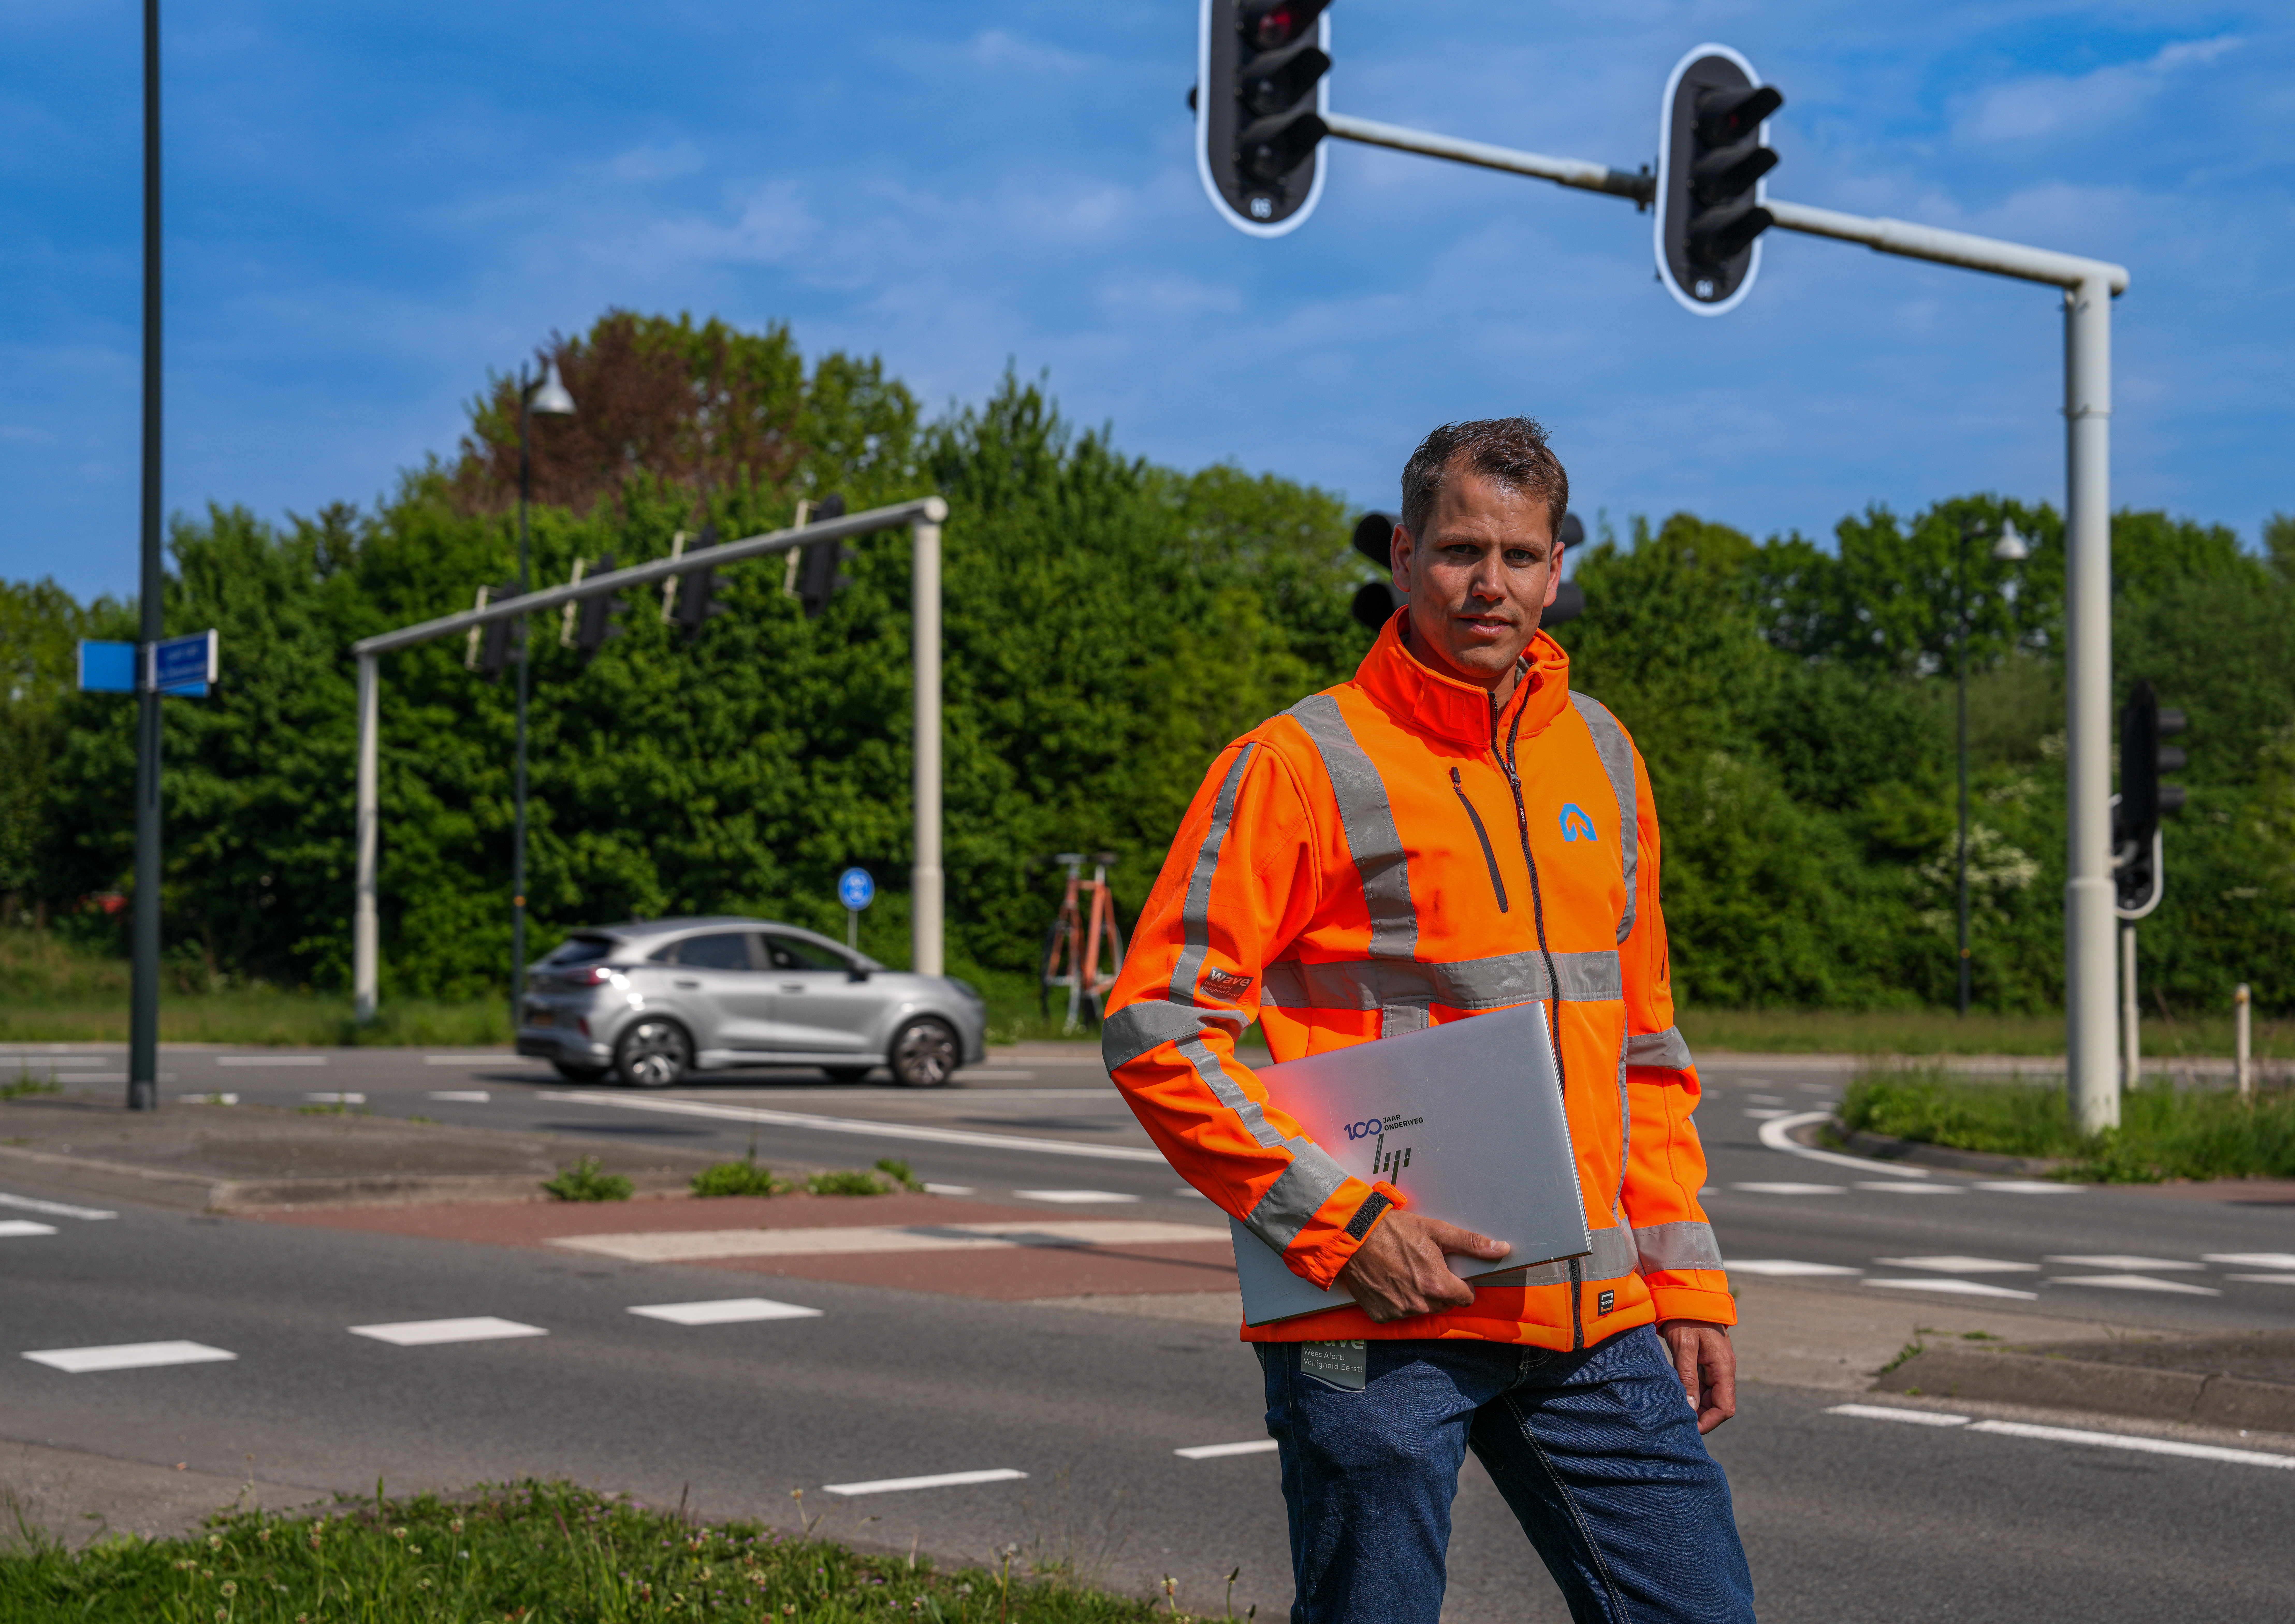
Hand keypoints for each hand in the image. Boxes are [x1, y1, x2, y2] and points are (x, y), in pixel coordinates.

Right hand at [1333, 1211, 1507, 1322]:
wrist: (1353, 1236)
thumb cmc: (1394, 1231)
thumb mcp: (1436, 1231)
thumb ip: (1471, 1243)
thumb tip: (1501, 1249)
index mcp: (1438, 1286)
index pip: (1466, 1297)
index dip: (1461, 1283)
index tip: (1449, 1271)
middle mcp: (1420, 1305)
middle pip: (1444, 1304)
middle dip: (1440, 1288)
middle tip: (1424, 1266)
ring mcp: (1399, 1312)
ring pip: (1422, 1309)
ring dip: (1419, 1295)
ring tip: (1405, 1271)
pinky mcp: (1381, 1315)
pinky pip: (1399, 1312)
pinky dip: (1398, 1300)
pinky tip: (1390, 1281)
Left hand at [1658, 1319, 1735, 1433]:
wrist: (1687, 1296)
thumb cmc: (1686, 1318)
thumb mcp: (1684, 1346)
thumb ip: (1688, 1377)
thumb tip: (1691, 1408)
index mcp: (1724, 1367)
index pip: (1726, 1407)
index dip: (1710, 1421)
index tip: (1689, 1428)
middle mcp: (1723, 1370)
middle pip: (1718, 1406)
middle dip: (1701, 1417)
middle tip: (1677, 1422)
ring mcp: (1715, 1367)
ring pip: (1710, 1397)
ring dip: (1696, 1407)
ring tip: (1675, 1412)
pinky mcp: (1705, 1364)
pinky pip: (1703, 1386)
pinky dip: (1692, 1394)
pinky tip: (1677, 1396)